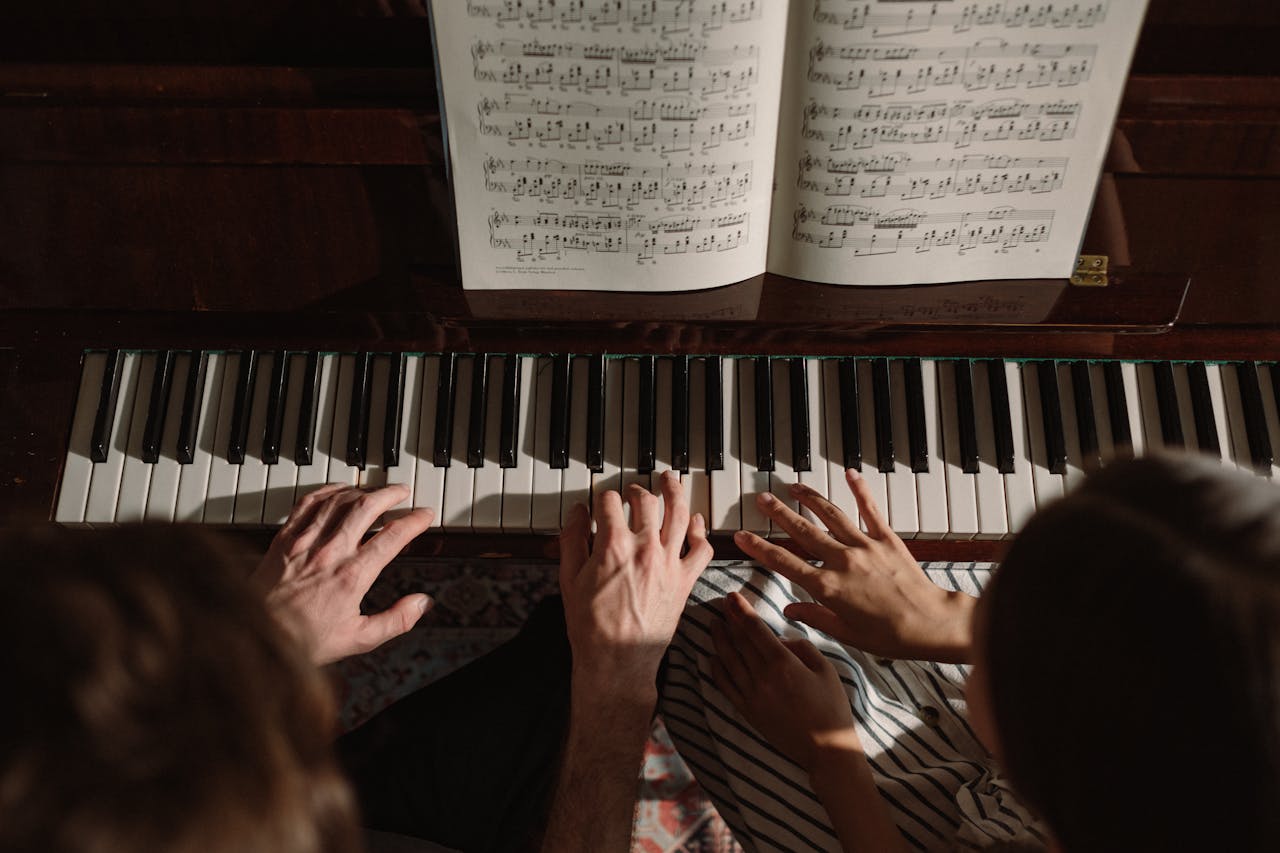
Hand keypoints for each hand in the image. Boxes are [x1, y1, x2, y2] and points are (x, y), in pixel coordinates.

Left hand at [253, 483, 434, 664]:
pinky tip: (338, 491)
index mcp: (352, 576)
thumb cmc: (304, 640)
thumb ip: (396, 621)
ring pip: (339, 501)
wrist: (255, 636)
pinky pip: (308, 503)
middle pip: (366, 508)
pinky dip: (327, 491)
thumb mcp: (359, 639)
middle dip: (390, 494)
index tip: (425, 515)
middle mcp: (330, 553)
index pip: (392, 537)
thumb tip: (422, 604)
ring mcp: (305, 543)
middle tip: (403, 492)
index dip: (414, 521)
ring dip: (362, 490)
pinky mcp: (285, 539)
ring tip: (376, 490)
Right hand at [558, 471, 713, 700]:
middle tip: (632, 492)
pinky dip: (700, 529)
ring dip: (675, 491)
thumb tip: (577, 512)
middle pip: (647, 501)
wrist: (617, 661)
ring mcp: (669, 563)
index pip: (610, 502)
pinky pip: (702, 547)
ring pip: (679, 513)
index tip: (601, 503)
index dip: (603, 498)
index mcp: (613, 545)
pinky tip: (694, 520)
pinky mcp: (685, 580)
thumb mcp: (568, 579)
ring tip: (670, 480)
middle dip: (636, 491)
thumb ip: (572, 540)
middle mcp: (645, 548)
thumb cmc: (590, 626)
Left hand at [710, 591, 859, 772]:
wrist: (825, 750)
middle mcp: (762, 677)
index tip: (732, 596)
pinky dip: (716, 669)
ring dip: (719, 640)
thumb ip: (802, 647)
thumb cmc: (831, 707)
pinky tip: (712, 658)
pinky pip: (726, 686)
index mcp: (783, 663)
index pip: (755, 629)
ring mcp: (751, 695)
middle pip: (739, 641)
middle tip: (721, 603)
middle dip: (728, 619)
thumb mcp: (826, 669)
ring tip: (713, 624)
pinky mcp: (747, 711)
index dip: (741, 610)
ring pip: (728, 660)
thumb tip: (780, 640)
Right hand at [734, 470, 975, 663]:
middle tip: (761, 499)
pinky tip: (849, 474)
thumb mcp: (845, 633)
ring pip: (830, 515)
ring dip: (809, 498)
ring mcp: (864, 546)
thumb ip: (815, 617)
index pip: (784, 563)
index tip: (741, 536)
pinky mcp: (887, 539)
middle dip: (778, 514)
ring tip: (793, 486)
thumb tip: (791, 611)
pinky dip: (860, 490)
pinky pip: (870, 510)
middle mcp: (842, 561)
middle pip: (802, 531)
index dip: (759, 548)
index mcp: (828, 587)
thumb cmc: (890, 635)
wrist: (930, 624)